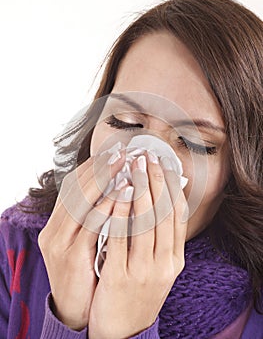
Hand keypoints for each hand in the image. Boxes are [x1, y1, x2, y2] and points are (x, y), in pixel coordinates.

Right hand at [38, 150, 124, 330]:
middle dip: (99, 168)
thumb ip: (94, 217)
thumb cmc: (84, 271)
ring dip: (104, 182)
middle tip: (120, 153)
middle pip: (76, 189)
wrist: (73, 308)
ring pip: (81, 203)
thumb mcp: (84, 240)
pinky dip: (107, 207)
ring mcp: (60, 243)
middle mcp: (54, 230)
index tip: (112, 153)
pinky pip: (91, 226)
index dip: (93, 167)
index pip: (73, 186)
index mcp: (57, 224)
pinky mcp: (71, 257)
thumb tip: (117, 190)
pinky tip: (123, 194)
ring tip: (124, 166)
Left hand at [88, 153, 187, 338]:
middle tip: (148, 157)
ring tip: (135, 167)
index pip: (177, 216)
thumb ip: (160, 238)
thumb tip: (161, 203)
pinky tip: (117, 194)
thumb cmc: (138, 290)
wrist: (124, 329)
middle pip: (163, 213)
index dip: (171, 187)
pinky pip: (120, 238)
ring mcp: (143, 270)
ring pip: (146, 222)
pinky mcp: (121, 276)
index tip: (164, 164)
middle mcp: (164, 263)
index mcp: (175, 259)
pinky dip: (120, 212)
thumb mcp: (157, 266)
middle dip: (156, 181)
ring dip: (140, 190)